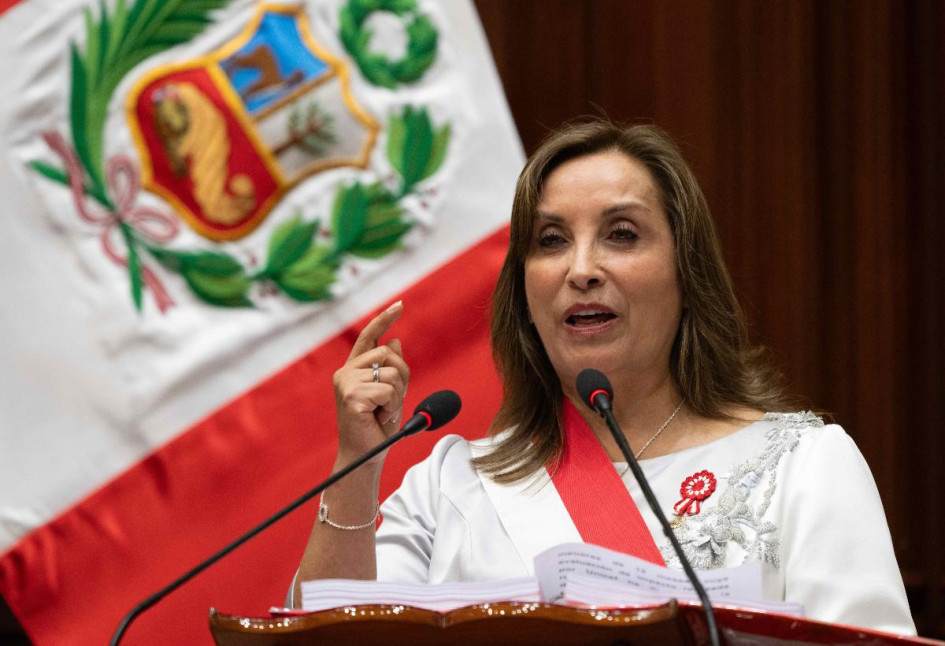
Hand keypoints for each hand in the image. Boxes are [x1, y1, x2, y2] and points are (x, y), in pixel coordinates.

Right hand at [332, 300, 409, 464]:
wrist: (366, 456)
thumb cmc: (376, 426)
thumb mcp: (390, 392)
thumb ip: (391, 368)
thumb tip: (395, 340)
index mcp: (354, 368)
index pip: (370, 337)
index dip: (384, 319)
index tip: (400, 304)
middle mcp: (346, 372)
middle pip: (389, 355)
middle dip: (402, 378)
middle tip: (391, 402)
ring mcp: (346, 383)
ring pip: (392, 373)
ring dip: (397, 396)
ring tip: (383, 413)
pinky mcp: (351, 396)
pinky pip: (389, 391)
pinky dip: (392, 407)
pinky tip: (380, 418)